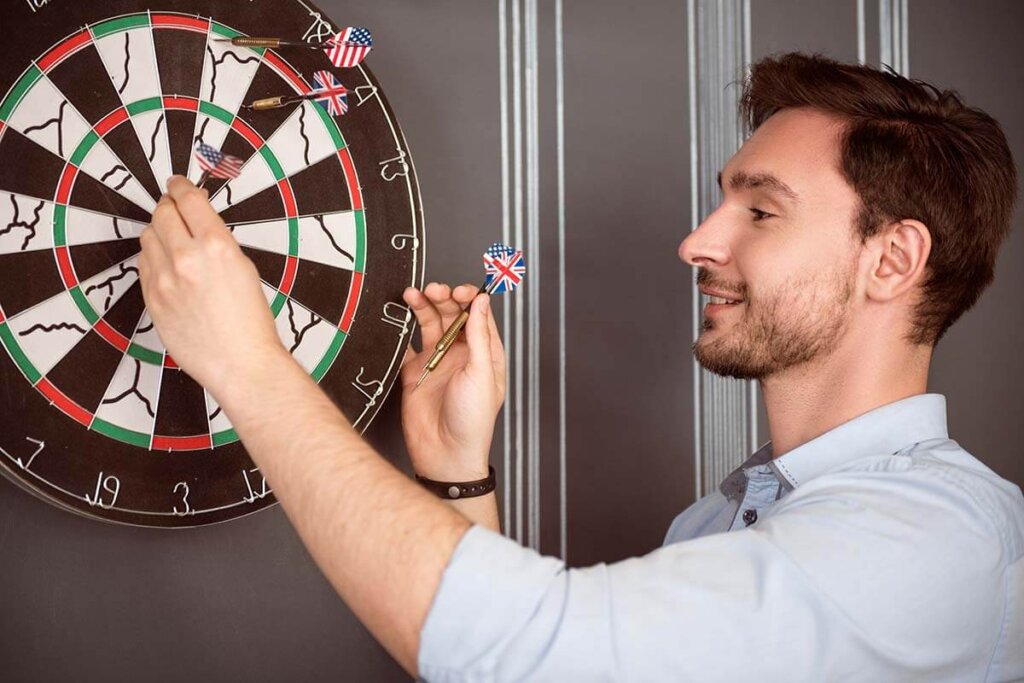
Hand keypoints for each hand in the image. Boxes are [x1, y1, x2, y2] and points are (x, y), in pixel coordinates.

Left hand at [138, 176, 288, 397]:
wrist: (241, 363)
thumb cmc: (251, 324)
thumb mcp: (244, 269)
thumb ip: (218, 242)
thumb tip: (198, 224)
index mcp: (217, 246)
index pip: (188, 199)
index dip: (180, 186)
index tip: (177, 183)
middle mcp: (186, 259)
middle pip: (162, 213)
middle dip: (167, 205)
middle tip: (172, 206)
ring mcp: (164, 280)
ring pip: (148, 237)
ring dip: (159, 232)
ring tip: (173, 240)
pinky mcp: (152, 299)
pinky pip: (143, 266)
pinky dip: (153, 259)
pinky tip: (168, 267)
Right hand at [400, 283, 505, 481]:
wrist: (444, 454)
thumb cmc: (473, 421)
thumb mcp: (482, 373)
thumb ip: (479, 336)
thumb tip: (482, 302)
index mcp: (485, 353)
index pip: (478, 314)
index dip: (469, 297)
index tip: (459, 290)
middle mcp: (462, 354)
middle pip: (453, 314)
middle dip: (443, 298)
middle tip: (434, 290)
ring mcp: (437, 362)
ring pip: (430, 324)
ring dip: (423, 307)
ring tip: (413, 294)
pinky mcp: (415, 372)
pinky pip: (406, 344)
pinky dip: (401, 329)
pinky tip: (398, 316)